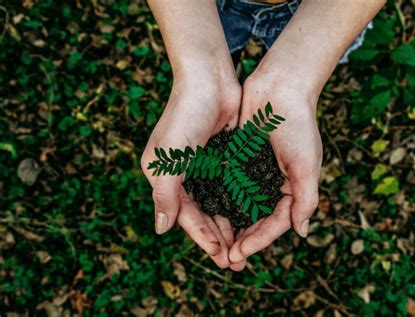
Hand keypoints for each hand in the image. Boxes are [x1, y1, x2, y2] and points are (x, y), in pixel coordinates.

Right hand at [141, 70, 245, 269]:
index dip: (202, 238)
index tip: (221, 257)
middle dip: (219, 239)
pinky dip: (240, 204)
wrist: (209, 80)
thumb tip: (161, 230)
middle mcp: (184, 175)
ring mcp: (205, 167)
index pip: (185, 216)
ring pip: (219, 205)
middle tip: (236, 262)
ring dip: (231, 226)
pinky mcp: (224, 158)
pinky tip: (253, 218)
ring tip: (246, 247)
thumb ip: (164, 194)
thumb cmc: (184, 116)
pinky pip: (232, 187)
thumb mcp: (168, 158)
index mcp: (165, 178)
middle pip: (203, 215)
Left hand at [229, 71, 322, 263]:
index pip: (276, 223)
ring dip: (229, 225)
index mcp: (292, 188)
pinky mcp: (238, 159)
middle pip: (256, 220)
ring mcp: (255, 172)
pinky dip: (219, 200)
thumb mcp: (307, 164)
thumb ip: (306, 198)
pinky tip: (206, 213)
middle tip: (225, 258)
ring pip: (240, 206)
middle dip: (242, 240)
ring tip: (215, 243)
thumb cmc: (298, 124)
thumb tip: (301, 232)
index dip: (259, 240)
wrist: (280, 87)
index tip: (240, 253)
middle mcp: (273, 184)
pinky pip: (228, 185)